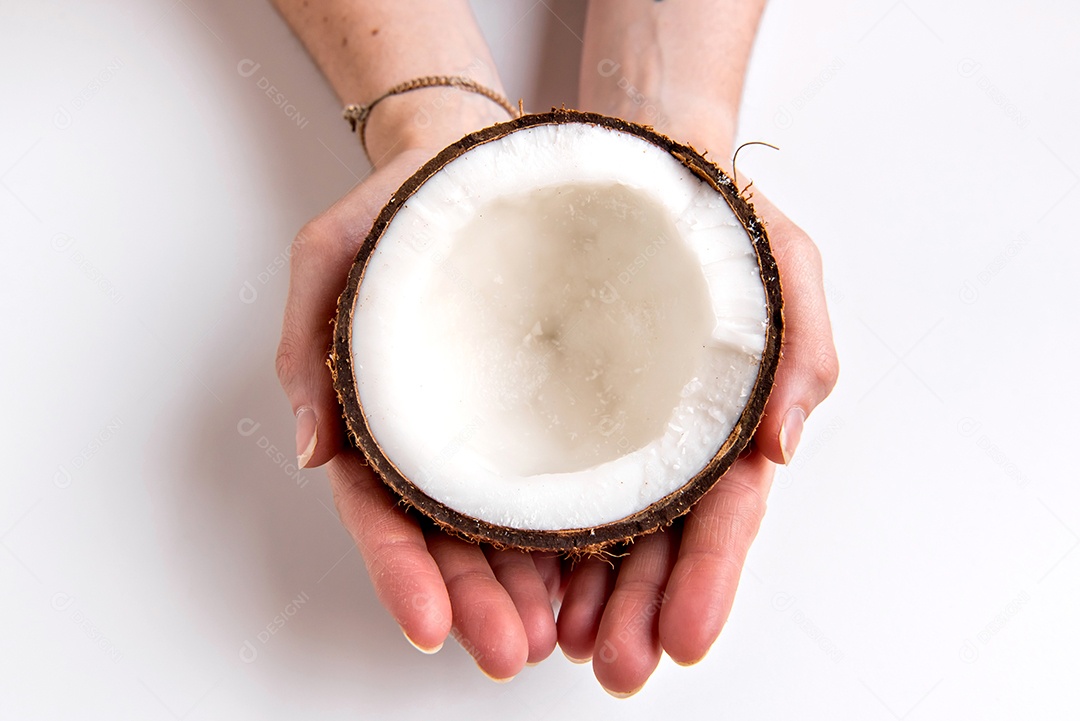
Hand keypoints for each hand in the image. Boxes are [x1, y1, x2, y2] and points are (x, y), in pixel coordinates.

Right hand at [276, 91, 566, 678]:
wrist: (478, 162)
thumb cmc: (402, 206)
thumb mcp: (331, 254)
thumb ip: (308, 343)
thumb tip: (315, 451)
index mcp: (381, 413)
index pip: (381, 508)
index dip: (399, 570)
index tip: (428, 626)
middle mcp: (442, 435)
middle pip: (451, 537)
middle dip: (476, 601)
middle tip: (507, 651)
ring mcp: (501, 428)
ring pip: (512, 526)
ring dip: (530, 590)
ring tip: (557, 637)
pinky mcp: (559, 411)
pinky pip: (569, 478)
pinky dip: (580, 536)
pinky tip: (597, 579)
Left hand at [556, 194, 838, 694]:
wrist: (623, 175)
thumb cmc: (710, 219)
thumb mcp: (780, 265)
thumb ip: (798, 349)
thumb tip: (781, 447)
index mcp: (721, 420)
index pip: (723, 514)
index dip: (708, 577)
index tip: (687, 635)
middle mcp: (659, 441)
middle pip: (653, 544)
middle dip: (636, 611)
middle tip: (613, 666)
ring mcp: (598, 434)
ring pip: (591, 533)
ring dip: (579, 598)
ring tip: (557, 644)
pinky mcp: (542, 419)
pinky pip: (532, 487)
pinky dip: (527, 543)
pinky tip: (517, 587)